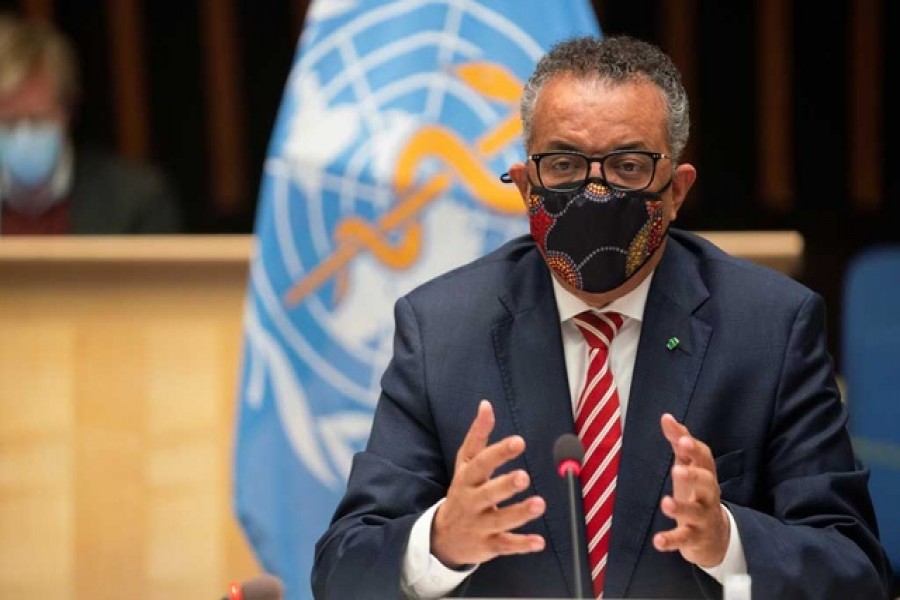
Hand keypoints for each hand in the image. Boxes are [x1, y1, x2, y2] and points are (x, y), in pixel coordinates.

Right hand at [431, 400, 545, 567]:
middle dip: (506, 485)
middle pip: (488, 493)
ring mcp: (480, 525)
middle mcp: (472, 501)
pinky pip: (506, 545)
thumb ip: (478, 435)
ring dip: (520, 513)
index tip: (519, 442)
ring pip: (500, 520)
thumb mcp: (465, 463)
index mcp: (467, 478)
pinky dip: (522, 545)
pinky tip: (539, 542)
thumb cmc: (462, 492)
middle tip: (524, 476)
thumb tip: (486, 404)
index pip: (482, 463)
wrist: (443, 537)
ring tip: (540, 504)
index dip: (500, 452)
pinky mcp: (488, 545)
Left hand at [653, 413, 729, 567]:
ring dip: (680, 508)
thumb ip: (678, 442)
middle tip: (677, 470)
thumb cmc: (697, 493)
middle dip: (693, 476)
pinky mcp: (695, 538)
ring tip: (665, 503)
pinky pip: (684, 539)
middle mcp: (708, 495)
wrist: (715, 536)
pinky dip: (671, 540)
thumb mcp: (689, 467)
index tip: (681, 439)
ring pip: (696, 512)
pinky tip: (657, 541)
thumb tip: (667, 417)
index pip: (704, 458)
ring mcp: (703, 517)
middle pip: (707, 483)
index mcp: (705, 474)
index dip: (693, 448)